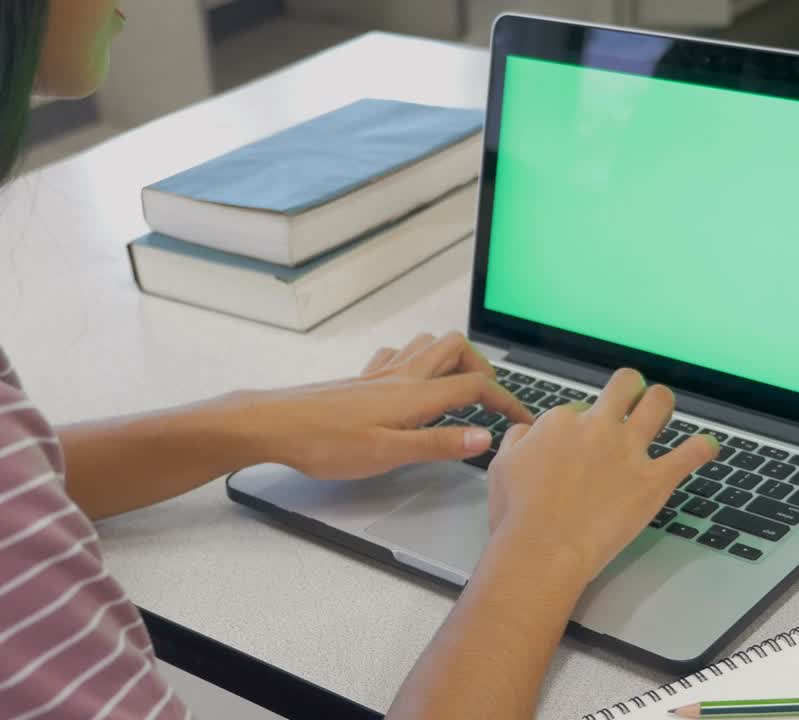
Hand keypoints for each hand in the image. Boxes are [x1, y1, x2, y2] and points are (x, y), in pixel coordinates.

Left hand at [219, 332, 533, 479]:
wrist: (274, 424)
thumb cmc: (326, 443)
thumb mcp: (389, 454)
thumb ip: (440, 443)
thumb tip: (486, 436)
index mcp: (415, 395)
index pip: (476, 387)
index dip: (507, 401)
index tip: (523, 420)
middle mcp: (402, 376)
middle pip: (456, 348)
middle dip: (482, 368)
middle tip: (490, 400)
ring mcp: (380, 374)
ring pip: (427, 344)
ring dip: (451, 358)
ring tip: (458, 389)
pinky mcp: (360, 380)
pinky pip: (397, 355)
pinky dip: (416, 361)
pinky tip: (410, 382)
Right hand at [485, 368, 717, 586]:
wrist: (543, 549)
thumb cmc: (518, 516)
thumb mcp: (501, 466)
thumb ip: (519, 440)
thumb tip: (529, 431)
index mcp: (562, 421)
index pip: (579, 408)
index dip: (580, 423)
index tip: (580, 442)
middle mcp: (598, 427)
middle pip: (624, 386)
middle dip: (629, 389)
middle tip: (631, 399)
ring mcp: (629, 451)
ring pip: (658, 404)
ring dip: (662, 402)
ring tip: (662, 408)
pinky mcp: (654, 480)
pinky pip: (690, 454)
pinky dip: (702, 448)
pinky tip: (707, 446)